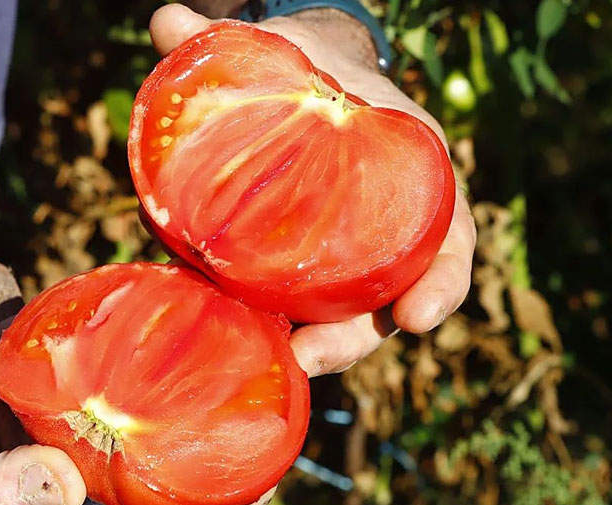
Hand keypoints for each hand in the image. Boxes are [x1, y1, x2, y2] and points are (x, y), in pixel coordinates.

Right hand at [0, 333, 85, 504]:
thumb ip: (0, 488)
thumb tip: (67, 481)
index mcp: (34, 490)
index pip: (95, 458)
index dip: (94, 423)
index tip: (69, 393)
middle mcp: (39, 451)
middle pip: (86, 402)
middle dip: (54, 377)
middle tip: (3, 375)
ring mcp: (25, 409)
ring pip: (58, 365)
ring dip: (21, 355)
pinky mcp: (7, 373)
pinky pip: (31, 344)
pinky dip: (7, 338)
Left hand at [146, 4, 476, 375]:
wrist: (302, 90)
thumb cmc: (313, 75)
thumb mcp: (292, 54)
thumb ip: (235, 46)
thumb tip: (166, 20)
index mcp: (406, 179)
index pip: (446, 241)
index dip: (440, 284)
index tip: (421, 317)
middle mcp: (381, 228)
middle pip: (385, 300)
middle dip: (355, 335)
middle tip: (313, 353)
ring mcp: (339, 256)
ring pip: (340, 317)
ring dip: (314, 347)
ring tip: (278, 363)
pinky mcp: (294, 270)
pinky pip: (292, 306)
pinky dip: (272, 327)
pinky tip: (239, 338)